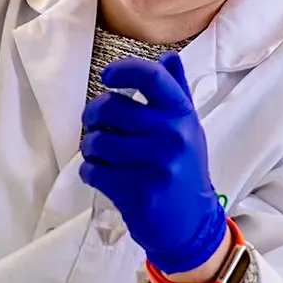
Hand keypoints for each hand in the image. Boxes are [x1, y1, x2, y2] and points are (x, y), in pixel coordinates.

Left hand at [79, 52, 228, 275]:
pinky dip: (90, 173)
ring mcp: (157, 164)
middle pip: (111, 108)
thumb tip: (168, 57)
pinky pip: (93, 171)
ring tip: (100, 156)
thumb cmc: (184, 172)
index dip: (123, 71)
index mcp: (181, 115)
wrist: (192, 225)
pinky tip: (103, 177)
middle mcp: (172, 135)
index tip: (108, 78)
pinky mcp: (139, 191)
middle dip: (93, 117)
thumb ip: (175, 93)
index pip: (152, 77)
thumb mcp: (187, 129)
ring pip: (97, 142)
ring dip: (90, 149)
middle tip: (95, 125)